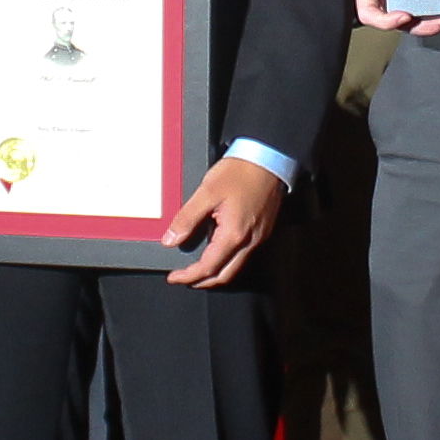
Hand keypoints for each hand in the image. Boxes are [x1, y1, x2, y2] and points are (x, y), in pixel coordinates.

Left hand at [161, 156, 286, 289]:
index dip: (189, 276)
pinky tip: (216, 249)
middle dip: (202, 281)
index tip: (174, 277)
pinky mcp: (263, 230)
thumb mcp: (206, 192)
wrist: (268, 158)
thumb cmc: (240, 172)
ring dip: (216, 272)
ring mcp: (259, 238)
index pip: (208, 267)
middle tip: (184, 278)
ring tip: (197, 267)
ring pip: (235, 267)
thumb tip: (170, 240)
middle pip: (224, 275)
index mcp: (234, 234)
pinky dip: (227, 260)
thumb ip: (187, 218)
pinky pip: (244, 255)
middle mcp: (249, 241)